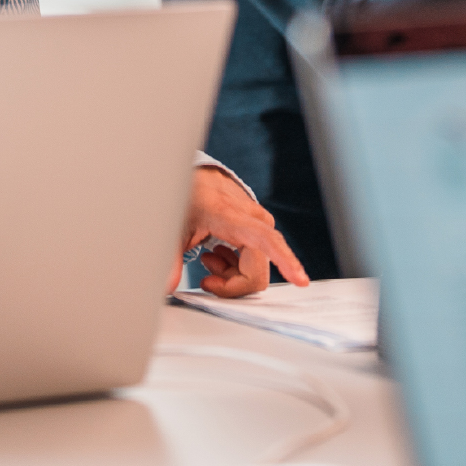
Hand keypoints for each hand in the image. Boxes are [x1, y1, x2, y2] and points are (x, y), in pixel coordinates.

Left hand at [181, 165, 310, 297]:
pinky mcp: (261, 227)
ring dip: (232, 273)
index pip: (264, 240)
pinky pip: (257, 260)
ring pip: (256, 268)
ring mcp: (259, 222)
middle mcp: (252, 218)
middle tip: (205, 277)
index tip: (300, 279)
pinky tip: (218, 253)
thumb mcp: (171, 228)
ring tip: (208, 257)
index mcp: (230, 215)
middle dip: (231, 284)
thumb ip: (168, 259)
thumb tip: (166, 288)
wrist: (196, 177)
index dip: (284, 261)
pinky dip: (236, 266)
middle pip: (256, 271)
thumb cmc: (186, 198)